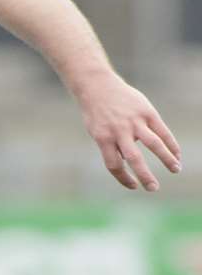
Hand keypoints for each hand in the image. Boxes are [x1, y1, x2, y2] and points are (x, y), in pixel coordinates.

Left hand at [73, 72, 180, 189]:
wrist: (97, 86)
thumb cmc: (96, 113)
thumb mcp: (97, 131)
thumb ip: (112, 146)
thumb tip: (129, 162)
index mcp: (103, 139)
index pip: (114, 165)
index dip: (123, 178)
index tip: (133, 186)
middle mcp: (119, 131)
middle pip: (134, 158)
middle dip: (145, 175)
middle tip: (154, 188)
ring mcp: (134, 121)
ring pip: (154, 144)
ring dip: (167, 158)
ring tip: (176, 169)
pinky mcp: (146, 112)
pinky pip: (162, 130)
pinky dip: (171, 143)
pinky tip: (177, 154)